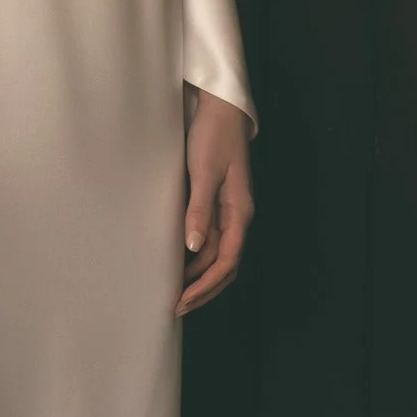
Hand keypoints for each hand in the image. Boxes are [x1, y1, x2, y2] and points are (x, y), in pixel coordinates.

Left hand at [178, 89, 252, 314]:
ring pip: (218, 254)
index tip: (184, 300)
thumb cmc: (214, 137)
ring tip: (176, 291)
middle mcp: (238, 216)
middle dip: (204, 289)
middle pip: (225, 265)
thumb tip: (193, 246)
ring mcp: (229, 210)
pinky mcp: (218, 202)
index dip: (206, 285)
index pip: (226, 261)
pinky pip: (211, 239)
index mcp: (239, 212)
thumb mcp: (203, 172)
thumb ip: (199, 210)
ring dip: (200, 276)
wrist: (221, 110)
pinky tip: (181, 262)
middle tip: (177, 306)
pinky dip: (198, 257)